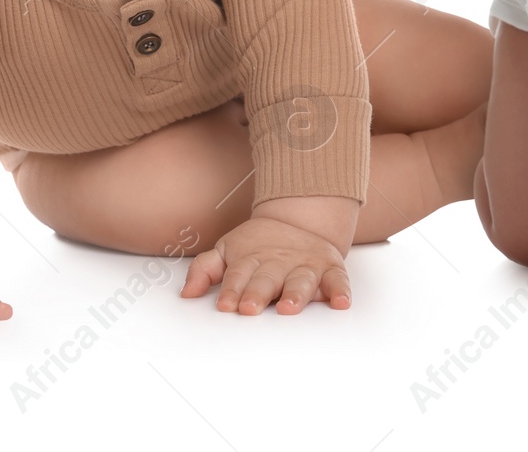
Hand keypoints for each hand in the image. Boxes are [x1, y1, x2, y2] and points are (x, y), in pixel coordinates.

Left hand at [180, 216, 349, 314]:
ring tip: (289, 308)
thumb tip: (187, 293)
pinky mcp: (330, 268)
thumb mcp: (228, 251)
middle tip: (249, 308)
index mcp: (252, 259)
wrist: (300, 221)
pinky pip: (337, 280)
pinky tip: (340, 303)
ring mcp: (305, 265)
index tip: (226, 305)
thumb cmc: (258, 246)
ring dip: (296, 294)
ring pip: (301, 280)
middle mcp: (279, 263)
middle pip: (267, 279)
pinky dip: (340, 291)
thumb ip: (205, 269)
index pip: (239, 274)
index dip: (232, 289)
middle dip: (258, 293)